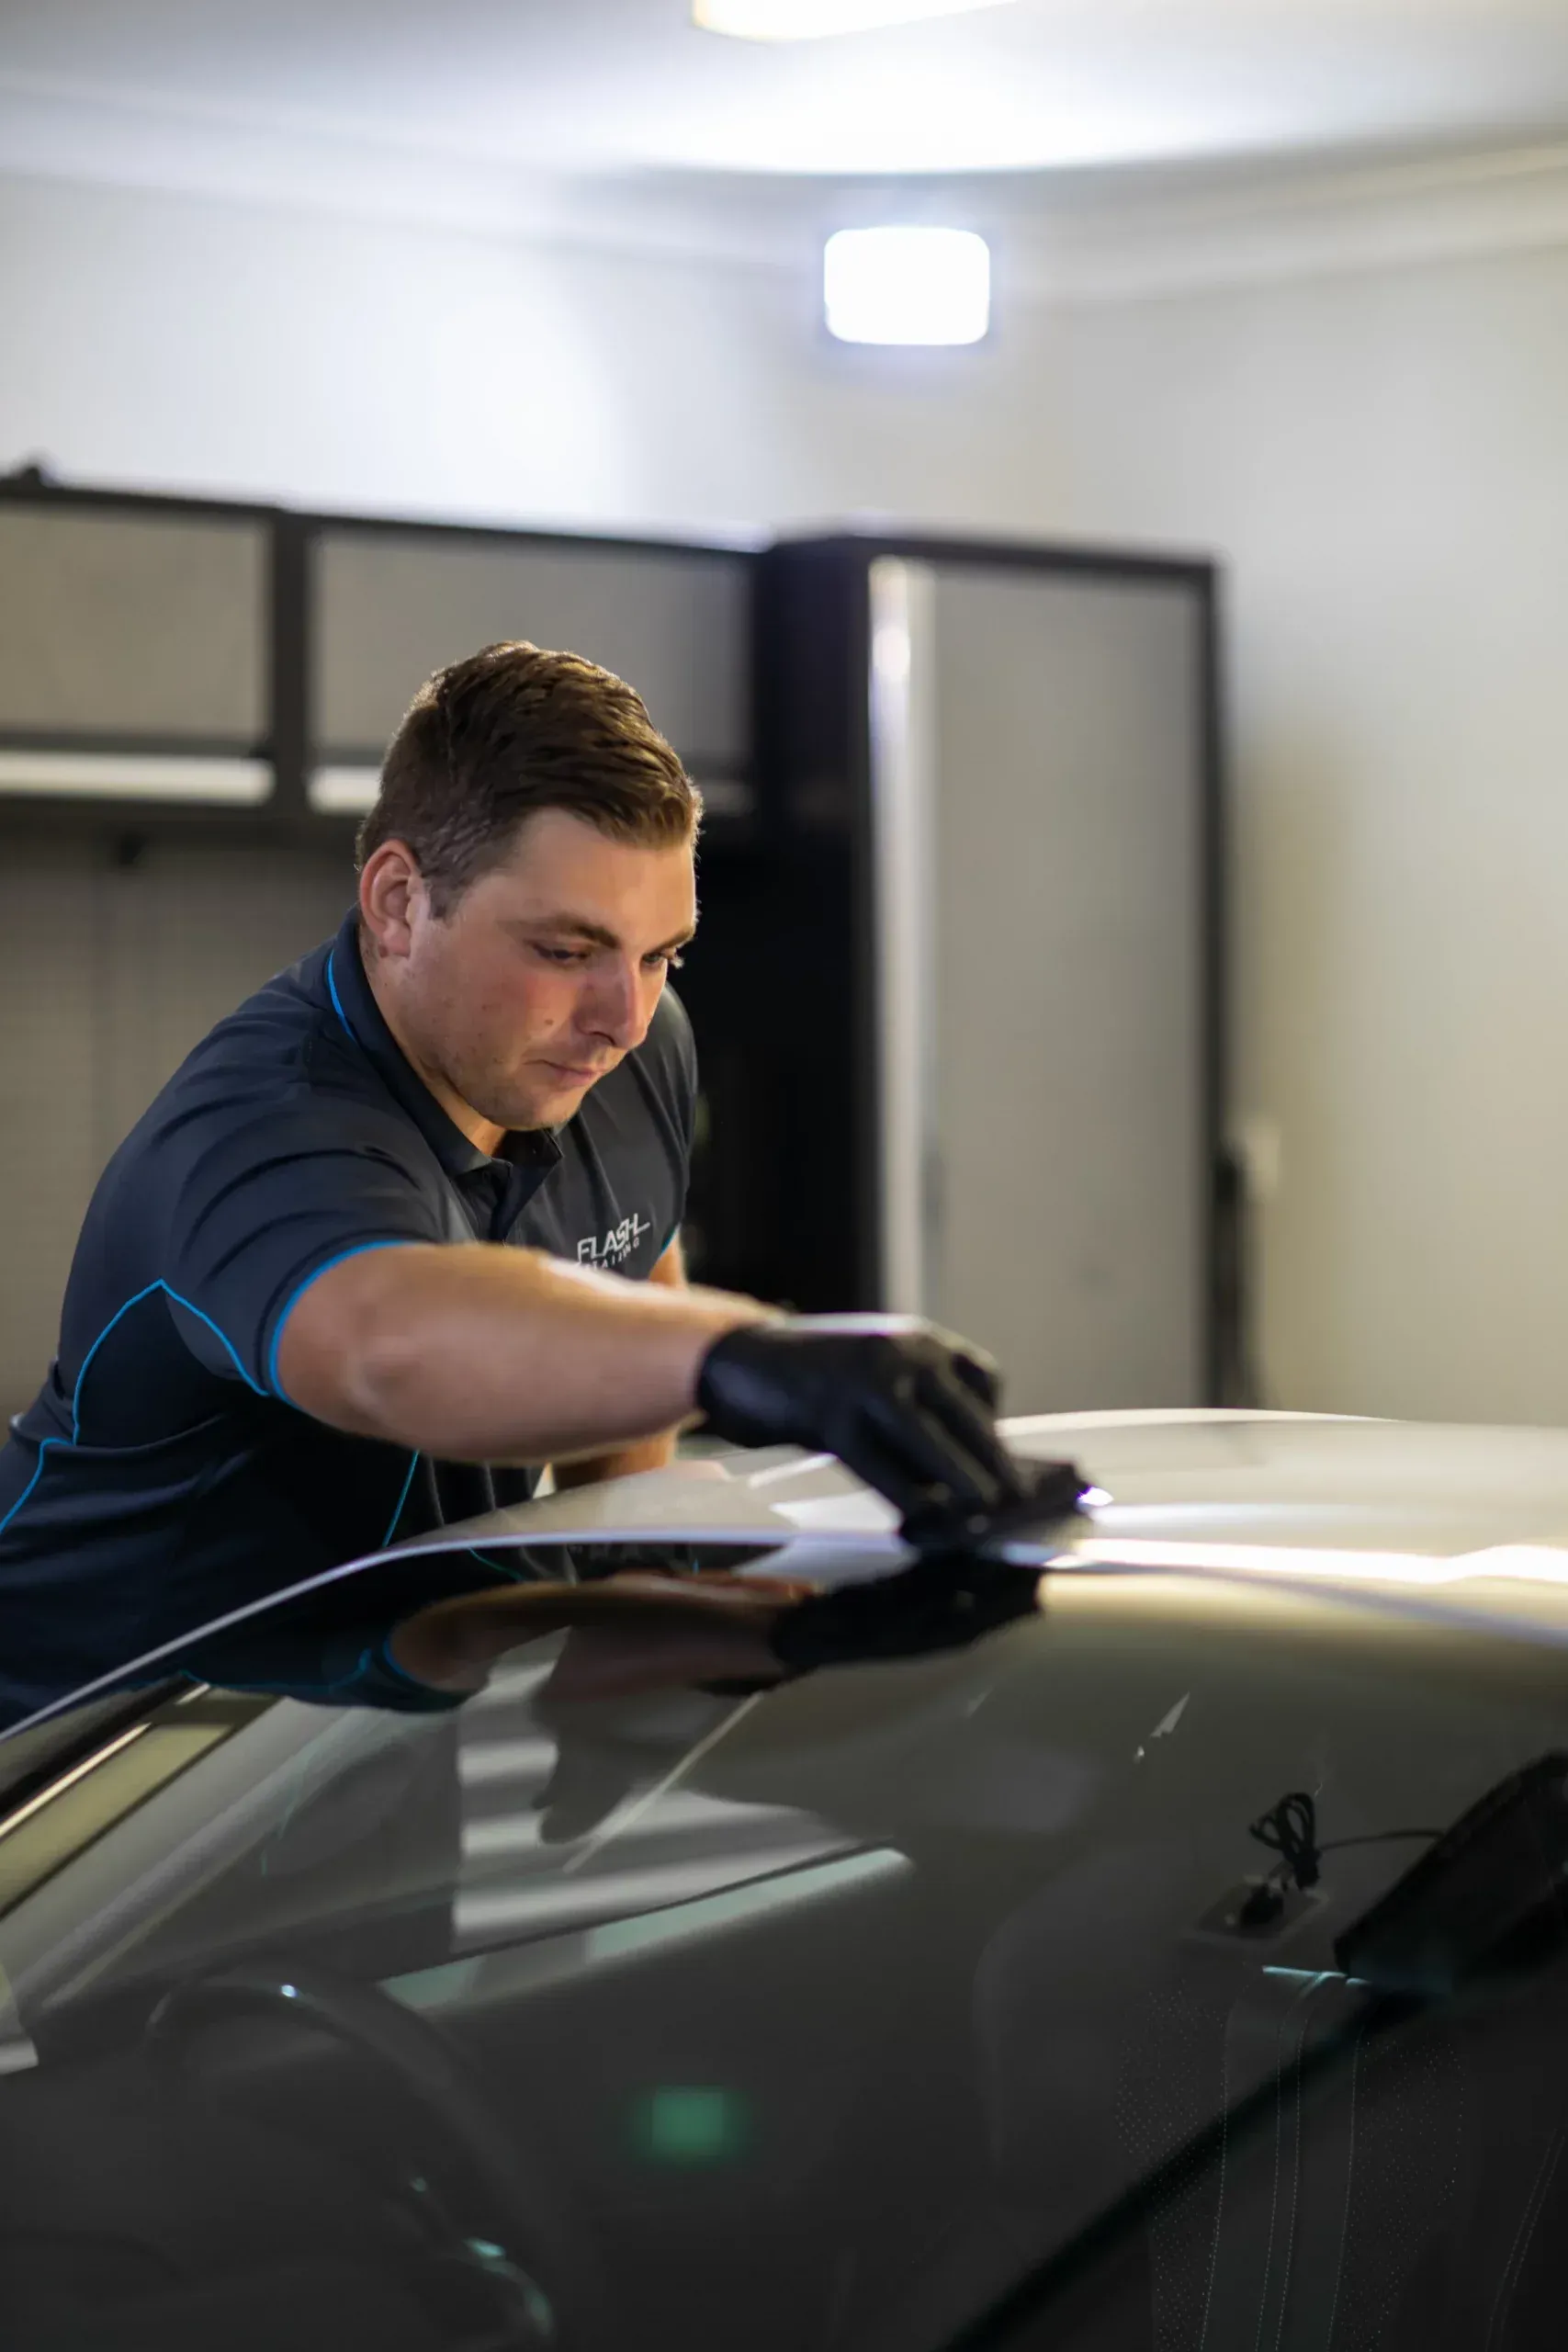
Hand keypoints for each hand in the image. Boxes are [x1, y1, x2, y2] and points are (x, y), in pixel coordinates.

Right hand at [696, 1314, 1030, 1541]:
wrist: (742, 1359)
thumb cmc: (815, 1374)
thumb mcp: (876, 1366)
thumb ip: (917, 1398)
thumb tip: (968, 1460)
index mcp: (915, 1338)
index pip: (983, 1379)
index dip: (996, 1425)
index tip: (999, 1461)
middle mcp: (898, 1353)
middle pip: (967, 1417)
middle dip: (995, 1465)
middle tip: (1017, 1500)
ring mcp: (865, 1384)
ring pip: (932, 1446)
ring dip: (963, 1487)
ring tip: (982, 1516)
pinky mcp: (832, 1419)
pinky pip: (884, 1470)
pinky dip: (909, 1500)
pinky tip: (923, 1522)